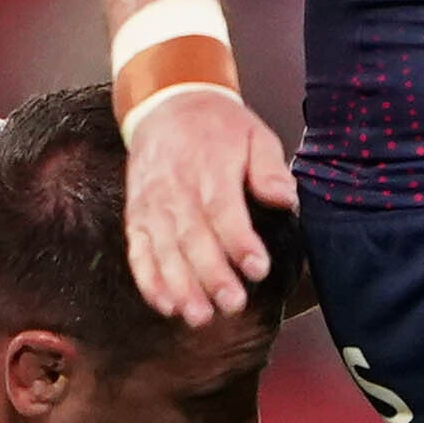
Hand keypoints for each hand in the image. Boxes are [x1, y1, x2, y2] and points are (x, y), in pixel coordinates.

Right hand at [123, 87, 297, 325]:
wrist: (167, 106)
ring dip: (180, 286)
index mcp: (210, 169)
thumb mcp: (255, 135)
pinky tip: (165, 305)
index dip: (239, 243)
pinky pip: (139, 252)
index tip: (257, 269)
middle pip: (192, 237)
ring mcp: (152, 206)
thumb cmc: (220, 127)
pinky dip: (149, 281)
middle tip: (232, 305)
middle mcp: (176, 190)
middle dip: (211, 275)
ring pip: (164, 250)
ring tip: (198, 316)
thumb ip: (270, 169)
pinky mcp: (138, 217)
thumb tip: (285, 198)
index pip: (223, 211)